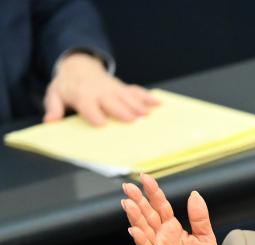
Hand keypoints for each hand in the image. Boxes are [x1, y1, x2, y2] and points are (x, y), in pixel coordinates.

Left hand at [44, 52, 158, 125]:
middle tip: (134, 120)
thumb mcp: (54, 94)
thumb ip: (54, 107)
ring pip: (127, 97)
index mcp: (82, 94)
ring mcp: (114, 89)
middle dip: (123, 110)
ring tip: (148, 115)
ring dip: (138, 105)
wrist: (79, 65)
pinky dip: (148, 97)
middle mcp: (100, 92)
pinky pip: (136, 91)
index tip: (102, 124)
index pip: (88, 105)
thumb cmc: (68, 85)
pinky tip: (158, 103)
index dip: (94, 114)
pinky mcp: (123, 88)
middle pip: (112, 102)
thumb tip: (50, 120)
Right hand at [122, 174, 219, 244]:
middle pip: (147, 215)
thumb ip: (199, 217)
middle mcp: (162, 237)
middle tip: (127, 186)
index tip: (145, 177)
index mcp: (173, 229)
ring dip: (135, 217)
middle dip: (138, 200)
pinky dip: (141, 241)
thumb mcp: (206, 237)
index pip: (161, 206)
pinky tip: (133, 230)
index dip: (153, 192)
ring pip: (144, 230)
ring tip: (127, 203)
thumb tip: (194, 193)